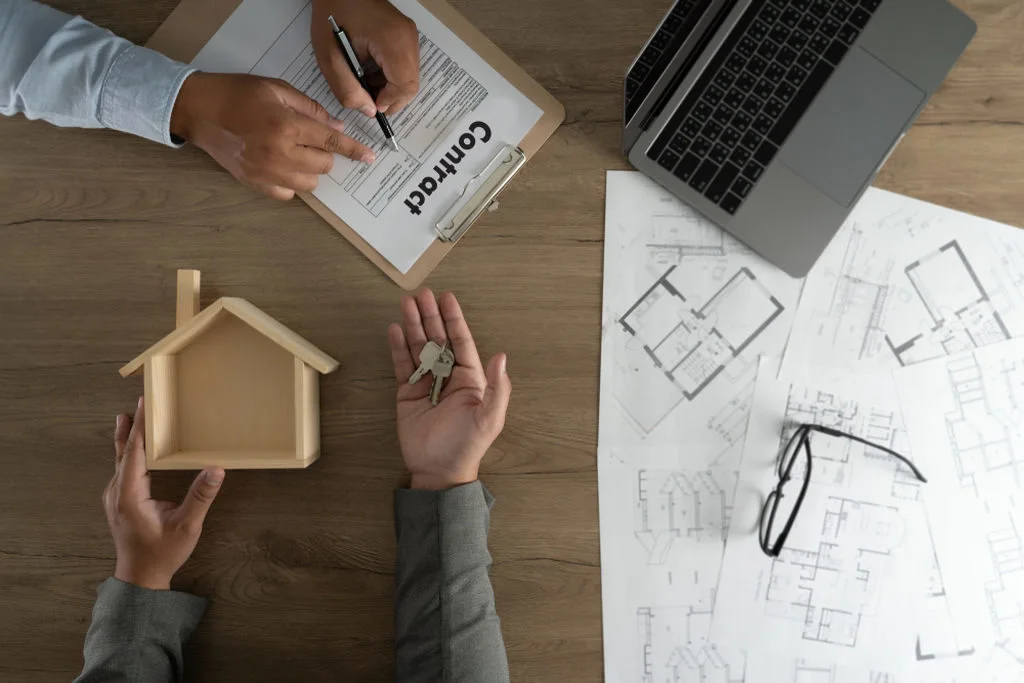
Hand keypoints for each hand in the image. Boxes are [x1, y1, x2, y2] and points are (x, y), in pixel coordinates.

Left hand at [102, 398, 224, 589]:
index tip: (143, 404)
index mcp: (129, 494)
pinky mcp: (117, 504)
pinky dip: (127, 455)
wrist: (140, 579)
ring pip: (119, 462)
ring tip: (128, 419)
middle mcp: (116, 493)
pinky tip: (132, 452)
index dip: (140, 427)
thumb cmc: (162, 553)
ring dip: (127, 440)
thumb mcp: (187, 525)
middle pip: (122, 453)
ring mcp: (114, 499)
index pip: (134, 452)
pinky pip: (120, 472)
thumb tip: (217, 469)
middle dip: (131, 427)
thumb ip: (200, 496)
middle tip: (136, 404)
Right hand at [170, 72, 374, 199]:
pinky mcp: (254, 183)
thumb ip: (310, 109)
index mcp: (286, 126)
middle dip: (324, 153)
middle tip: (308, 139)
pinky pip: (287, 194)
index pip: (330, 142)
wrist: (199, 110)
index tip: (369, 157)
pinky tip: (283, 167)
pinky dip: (291, 183)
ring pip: (309, 184)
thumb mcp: (277, 89)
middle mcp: (279, 153)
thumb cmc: (238, 94)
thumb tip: (337, 127)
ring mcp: (266, 172)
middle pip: (323, 166)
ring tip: (295, 153)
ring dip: (310, 170)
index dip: (353, 150)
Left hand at [311, 0, 419, 115]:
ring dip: (390, 88)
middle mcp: (407, 37)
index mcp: (392, 40)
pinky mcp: (406, 34)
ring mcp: (409, 34)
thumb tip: (368, 110)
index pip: (405, 85)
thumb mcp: (330, 56)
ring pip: (410, 76)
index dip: (389, 102)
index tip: (371, 106)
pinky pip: (406, 65)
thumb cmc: (332, 13)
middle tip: (369, 100)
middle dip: (391, 98)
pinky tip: (371, 72)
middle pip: (411, 83)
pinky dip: (391, 76)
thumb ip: (347, 89)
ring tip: (366, 84)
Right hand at [388, 290, 510, 489]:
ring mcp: (427, 383)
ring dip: (413, 326)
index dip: (454, 320)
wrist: (439, 470)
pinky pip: (402, 365)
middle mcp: (448, 376)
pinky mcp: (407, 393)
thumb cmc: (467, 445)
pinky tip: (394, 329)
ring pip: (419, 347)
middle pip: (438, 339)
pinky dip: (397, 347)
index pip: (461, 341)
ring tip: (405, 303)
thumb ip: (497, 387)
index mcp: (471, 378)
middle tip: (421, 294)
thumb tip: (501, 356)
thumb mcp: (489, 418)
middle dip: (430, 316)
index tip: (447, 298)